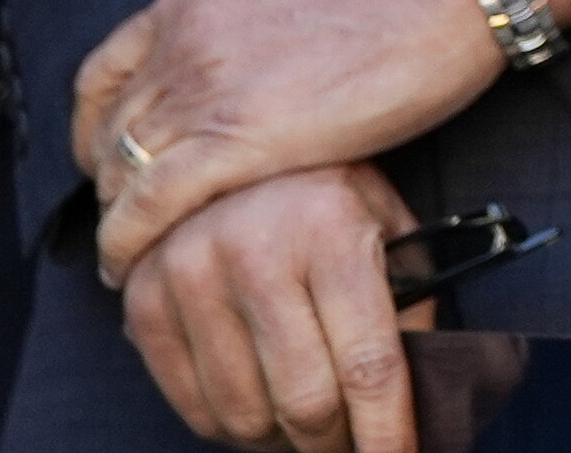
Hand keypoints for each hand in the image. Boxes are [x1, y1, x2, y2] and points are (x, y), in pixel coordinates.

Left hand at [81, 0, 517, 280]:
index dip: (94, 131)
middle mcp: (183, 39)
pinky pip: (148, 205)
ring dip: (115, 223)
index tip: (108, 165)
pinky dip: (126, 243)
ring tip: (126, 260)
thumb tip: (241, 81)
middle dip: (108, 186)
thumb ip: (243, 36)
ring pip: (120, 172)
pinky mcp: (234, 139)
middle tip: (125, 227)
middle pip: (108, 131)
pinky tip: (126, 270)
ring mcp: (203, 87)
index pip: (103, 75)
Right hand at [123, 161, 422, 452]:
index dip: (387, 435)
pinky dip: (234, 427)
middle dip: (339, 441)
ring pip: (247, 418)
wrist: (226, 146)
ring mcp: (190, 274)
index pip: (368, 364)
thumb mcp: (387, 226)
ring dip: (284, 438)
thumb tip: (426, 404)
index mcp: (329, 225)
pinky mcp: (144, 300)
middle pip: (306, 404)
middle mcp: (254, 248)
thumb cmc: (327, 194)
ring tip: (308, 416)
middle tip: (352, 439)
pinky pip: (195, 410)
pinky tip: (260, 400)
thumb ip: (410, 307)